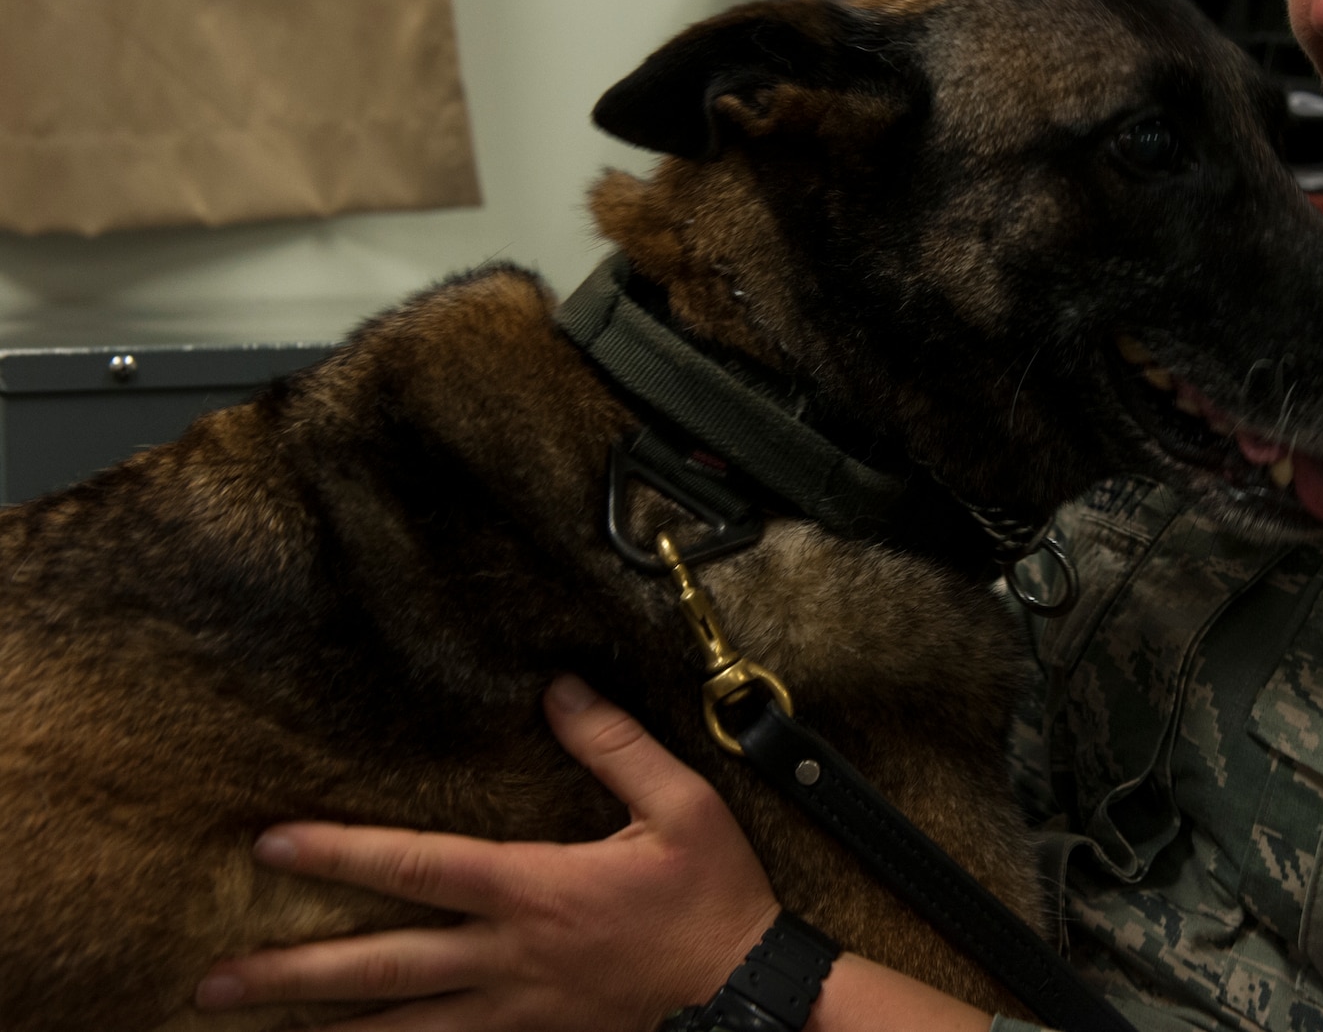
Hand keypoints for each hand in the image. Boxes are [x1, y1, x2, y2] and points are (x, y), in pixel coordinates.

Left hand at [195, 675, 780, 1030]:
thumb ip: (616, 746)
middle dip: (293, 971)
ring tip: (255, 1029)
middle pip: (382, 968)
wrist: (746, 994)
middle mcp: (509, 958)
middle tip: (212, 982)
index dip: (341, 855)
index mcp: (536, 891)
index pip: (419, 868)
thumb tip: (559, 689)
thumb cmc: (712, 898)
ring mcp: (515, 1009)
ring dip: (323, 1027)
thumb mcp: (682, 805)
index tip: (270, 844)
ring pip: (400, 1028)